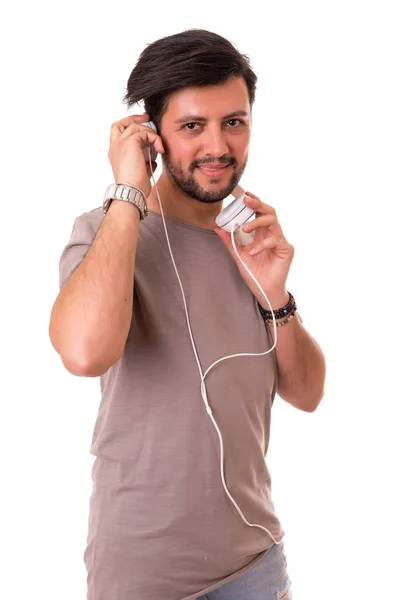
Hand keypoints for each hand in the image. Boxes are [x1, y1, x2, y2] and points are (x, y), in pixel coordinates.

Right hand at [108, 113, 164, 196]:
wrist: (131, 190)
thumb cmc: (135, 186)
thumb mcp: (140, 171)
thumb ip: (144, 163)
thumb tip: (152, 160)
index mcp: (115, 154)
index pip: (119, 135)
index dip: (130, 128)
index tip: (143, 128)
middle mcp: (115, 146)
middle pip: (120, 124)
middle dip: (133, 118)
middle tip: (147, 118)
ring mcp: (121, 143)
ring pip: (135, 126)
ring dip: (150, 132)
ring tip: (159, 145)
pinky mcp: (130, 142)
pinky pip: (145, 132)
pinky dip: (154, 138)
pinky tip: (160, 149)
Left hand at [213, 191, 294, 307]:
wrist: (264, 291)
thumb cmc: (254, 273)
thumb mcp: (238, 255)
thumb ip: (229, 241)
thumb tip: (216, 227)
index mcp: (261, 233)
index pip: (259, 212)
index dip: (253, 201)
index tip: (244, 194)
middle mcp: (272, 234)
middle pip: (269, 211)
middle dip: (258, 203)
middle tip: (246, 200)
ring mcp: (280, 240)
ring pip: (273, 221)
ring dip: (257, 222)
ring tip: (244, 229)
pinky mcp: (286, 249)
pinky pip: (275, 240)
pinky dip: (262, 244)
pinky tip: (253, 252)